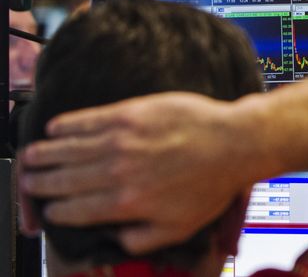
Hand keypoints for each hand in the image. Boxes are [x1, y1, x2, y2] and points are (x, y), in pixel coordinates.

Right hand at [19, 92, 247, 253]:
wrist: (234, 143)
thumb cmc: (211, 185)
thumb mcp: (179, 228)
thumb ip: (142, 238)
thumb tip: (116, 238)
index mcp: (126, 203)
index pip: (76, 210)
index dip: (56, 211)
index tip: (48, 210)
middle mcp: (117, 172)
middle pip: (64, 180)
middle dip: (41, 184)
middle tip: (29, 182)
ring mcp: (121, 140)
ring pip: (69, 149)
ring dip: (44, 155)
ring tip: (31, 157)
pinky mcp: (130, 113)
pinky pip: (88, 119)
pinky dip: (66, 125)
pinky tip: (54, 128)